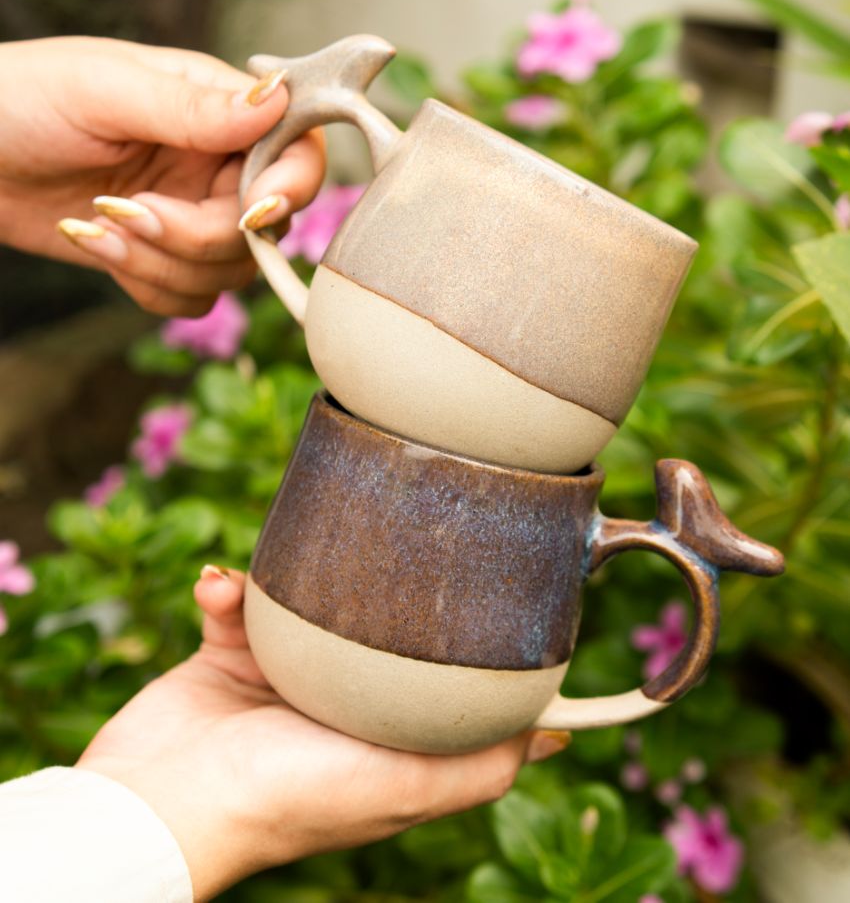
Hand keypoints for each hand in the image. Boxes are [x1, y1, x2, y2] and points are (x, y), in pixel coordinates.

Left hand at [0, 37, 324, 314]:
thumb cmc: (21, 99)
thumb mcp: (105, 92)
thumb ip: (193, 108)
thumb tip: (275, 101)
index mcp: (218, 108)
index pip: (299, 152)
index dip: (290, 189)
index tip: (250, 212)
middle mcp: (217, 164)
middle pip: (264, 230)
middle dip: (196, 235)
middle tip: (130, 211)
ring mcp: (192, 212)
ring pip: (229, 273)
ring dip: (161, 262)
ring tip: (98, 224)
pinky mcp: (162, 255)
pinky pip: (191, 297)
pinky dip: (147, 285)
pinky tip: (97, 245)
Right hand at [78, 566, 569, 900]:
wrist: (164, 799)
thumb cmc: (289, 798)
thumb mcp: (404, 788)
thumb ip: (479, 767)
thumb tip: (556, 737)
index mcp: (380, 732)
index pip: (430, 677)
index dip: (456, 637)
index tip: (479, 582)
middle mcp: (335, 702)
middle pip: (369, 625)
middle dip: (368, 584)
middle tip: (378, 533)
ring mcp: (279, 676)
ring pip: (303, 600)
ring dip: (290, 580)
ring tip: (279, 570)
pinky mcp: (227, 656)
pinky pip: (238, 603)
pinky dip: (228, 593)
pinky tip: (219, 589)